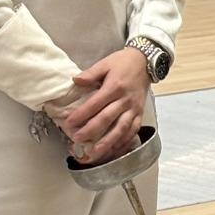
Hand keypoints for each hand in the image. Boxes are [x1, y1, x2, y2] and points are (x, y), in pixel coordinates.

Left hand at [48, 48, 150, 164]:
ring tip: (96, 151)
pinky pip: (133, 130)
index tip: (69, 122)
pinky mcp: (140, 114)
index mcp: (114, 87)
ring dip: (108, 141)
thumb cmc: (123, 62)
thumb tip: (75, 81)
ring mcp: (133, 109)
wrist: (145, 62)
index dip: (81, 114)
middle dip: (91, 131)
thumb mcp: (105, 63)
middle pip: (107, 118)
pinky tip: (114, 148)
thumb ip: (90, 74)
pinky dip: (124, 141)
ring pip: (121, 128)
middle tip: (77, 139)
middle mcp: (125, 100)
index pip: (95, 103)